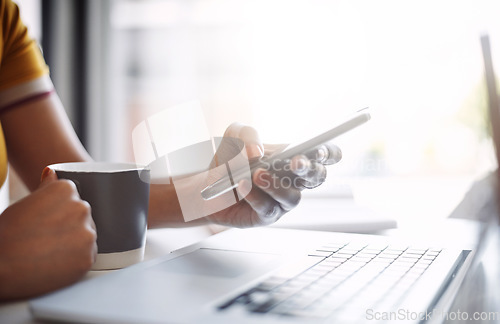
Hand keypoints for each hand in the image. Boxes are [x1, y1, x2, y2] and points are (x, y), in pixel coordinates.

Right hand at [0, 168, 96, 299]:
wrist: (1, 267)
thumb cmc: (7, 235)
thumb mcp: (24, 203)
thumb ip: (45, 188)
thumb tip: (52, 173)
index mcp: (65, 189)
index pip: (71, 196)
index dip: (56, 211)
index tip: (44, 220)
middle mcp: (81, 207)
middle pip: (81, 215)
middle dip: (68, 225)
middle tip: (44, 237)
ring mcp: (87, 233)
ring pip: (86, 234)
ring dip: (74, 242)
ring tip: (48, 250)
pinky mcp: (89, 256)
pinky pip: (87, 255)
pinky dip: (76, 259)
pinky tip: (56, 261)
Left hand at [206, 123, 340, 227]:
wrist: (208, 185)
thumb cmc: (230, 159)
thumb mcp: (236, 136)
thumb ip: (248, 135)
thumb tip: (257, 152)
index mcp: (294, 157)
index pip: (325, 155)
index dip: (328, 153)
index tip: (317, 150)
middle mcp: (294, 180)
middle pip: (317, 177)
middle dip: (309, 169)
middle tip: (295, 163)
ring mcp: (282, 200)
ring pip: (292, 197)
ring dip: (276, 185)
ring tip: (257, 174)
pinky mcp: (268, 216)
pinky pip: (268, 209)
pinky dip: (255, 196)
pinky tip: (242, 186)